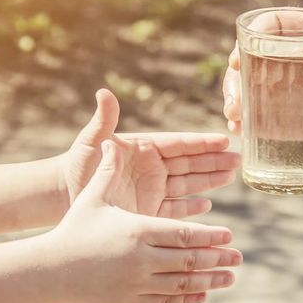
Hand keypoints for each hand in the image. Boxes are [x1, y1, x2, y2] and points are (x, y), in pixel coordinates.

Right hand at [48, 140, 242, 302]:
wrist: (52, 270)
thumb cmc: (74, 228)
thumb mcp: (93, 197)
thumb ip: (108, 170)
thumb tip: (111, 141)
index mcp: (138, 231)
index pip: (184, 234)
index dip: (210, 236)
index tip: (229, 236)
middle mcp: (142, 259)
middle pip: (189, 259)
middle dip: (217, 258)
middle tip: (238, 258)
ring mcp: (137, 282)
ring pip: (181, 282)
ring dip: (209, 280)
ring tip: (229, 278)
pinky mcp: (131, 300)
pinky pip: (166, 300)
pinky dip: (186, 296)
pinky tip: (202, 293)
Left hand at [60, 89, 240, 217]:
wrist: (65, 193)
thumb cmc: (79, 162)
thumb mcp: (92, 141)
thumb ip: (103, 120)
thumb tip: (104, 92)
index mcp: (145, 148)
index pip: (179, 144)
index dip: (201, 142)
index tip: (223, 139)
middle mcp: (154, 168)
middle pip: (190, 163)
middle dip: (214, 161)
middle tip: (238, 158)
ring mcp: (154, 189)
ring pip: (188, 184)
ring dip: (209, 180)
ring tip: (231, 176)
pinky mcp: (149, 210)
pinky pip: (175, 208)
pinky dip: (191, 206)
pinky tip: (208, 204)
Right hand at [222, 12, 302, 144]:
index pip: (282, 24)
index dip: (255, 36)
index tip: (240, 57)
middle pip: (261, 58)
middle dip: (239, 77)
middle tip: (236, 103)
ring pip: (263, 87)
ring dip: (243, 100)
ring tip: (236, 120)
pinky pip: (279, 115)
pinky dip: (259, 123)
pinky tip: (246, 134)